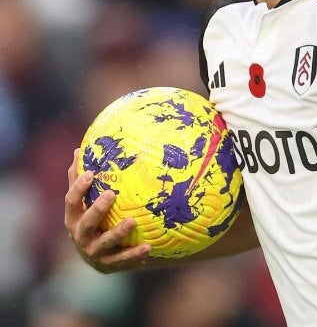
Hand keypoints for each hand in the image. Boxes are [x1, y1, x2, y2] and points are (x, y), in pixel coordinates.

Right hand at [64, 149, 151, 273]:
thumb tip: (78, 149)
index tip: (91, 173)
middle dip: (97, 209)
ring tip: (132, 221)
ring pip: (104, 243)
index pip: (71, 201)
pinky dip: (134, 254)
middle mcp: (80, 236)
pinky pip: (122, 259)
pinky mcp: (108, 265)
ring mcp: (93, 252)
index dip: (79, 187)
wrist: (98, 256)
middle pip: (85, 223)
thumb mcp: (84, 201)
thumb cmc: (92, 219)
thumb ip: (79, 179)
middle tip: (111, 194)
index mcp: (73, 218)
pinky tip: (148, 247)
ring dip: (118, 232)